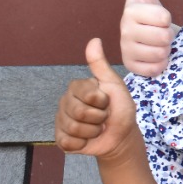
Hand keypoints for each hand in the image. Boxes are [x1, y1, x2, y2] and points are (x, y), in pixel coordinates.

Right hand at [54, 38, 137, 158]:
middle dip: (98, 118)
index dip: (102, 102)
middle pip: (78, 113)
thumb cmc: (119, 108)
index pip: (87, 95)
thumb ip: (100, 65)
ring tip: (97, 127)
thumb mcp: (114, 85)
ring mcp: (61, 120)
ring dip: (92, 131)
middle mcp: (65, 102)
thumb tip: (94, 40)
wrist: (121, 136)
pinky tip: (87, 139)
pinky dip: (82, 143)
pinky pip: (67, 142)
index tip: (106, 102)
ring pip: (74, 128)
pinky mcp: (61, 139)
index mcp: (76, 88)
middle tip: (103, 117)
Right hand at [105, 0, 172, 77]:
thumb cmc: (150, 14)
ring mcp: (127, 50)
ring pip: (160, 53)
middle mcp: (125, 31)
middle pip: (164, 37)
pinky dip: (160, 64)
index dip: (167, 19)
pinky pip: (155, 69)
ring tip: (158, 44)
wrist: (151, 36)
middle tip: (160, 32)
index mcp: (130, 12)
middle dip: (168, 35)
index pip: (163, 17)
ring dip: (165, 50)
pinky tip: (154, 57)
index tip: (160, 18)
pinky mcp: (132, 67)